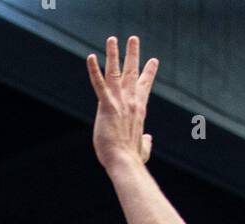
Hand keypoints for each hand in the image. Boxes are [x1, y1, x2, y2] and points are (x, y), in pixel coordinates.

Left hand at [86, 35, 157, 170]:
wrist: (125, 163)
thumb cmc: (133, 159)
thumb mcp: (143, 149)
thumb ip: (146, 142)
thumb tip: (148, 139)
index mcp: (139, 110)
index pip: (145, 87)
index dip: (149, 73)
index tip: (153, 61)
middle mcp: (131, 102)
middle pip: (132, 73)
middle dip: (133, 54)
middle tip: (134, 39)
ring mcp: (119, 102)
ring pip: (116, 73)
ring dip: (114, 54)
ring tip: (112, 39)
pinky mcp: (107, 106)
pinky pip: (99, 85)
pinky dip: (95, 70)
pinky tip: (91, 57)